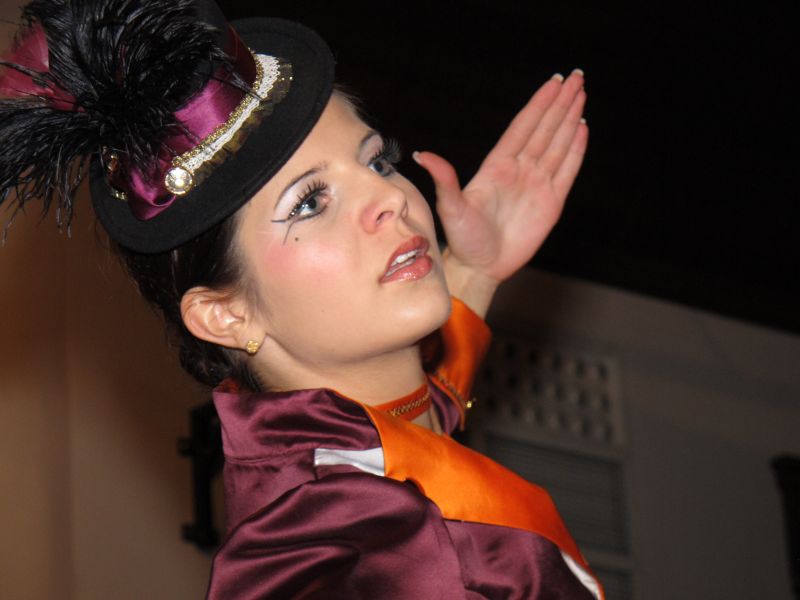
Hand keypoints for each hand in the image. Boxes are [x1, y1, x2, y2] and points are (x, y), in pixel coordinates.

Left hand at [414, 69, 587, 312]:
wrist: (480, 267)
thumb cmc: (462, 239)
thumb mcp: (451, 208)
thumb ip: (445, 179)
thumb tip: (423, 155)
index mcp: (497, 166)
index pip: (523, 127)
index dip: (539, 104)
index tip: (554, 82)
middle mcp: (519, 171)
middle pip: (544, 129)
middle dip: (560, 104)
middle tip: (577, 78)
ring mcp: (536, 185)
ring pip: (557, 144)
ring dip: (569, 120)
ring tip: (581, 97)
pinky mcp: (551, 203)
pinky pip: (567, 171)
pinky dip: (575, 150)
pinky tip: (582, 130)